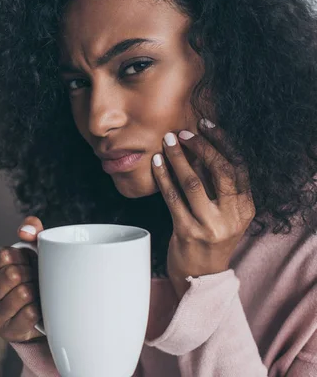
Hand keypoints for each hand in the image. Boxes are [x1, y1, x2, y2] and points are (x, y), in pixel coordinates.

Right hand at [0, 216, 44, 342]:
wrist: (41, 313)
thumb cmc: (32, 276)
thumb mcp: (31, 251)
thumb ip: (30, 230)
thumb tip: (24, 231)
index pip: (2, 255)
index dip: (21, 255)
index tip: (26, 260)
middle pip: (12, 274)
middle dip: (30, 272)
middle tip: (34, 277)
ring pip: (22, 293)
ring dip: (36, 290)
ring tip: (36, 292)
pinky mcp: (8, 333)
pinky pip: (31, 312)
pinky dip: (40, 307)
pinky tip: (38, 307)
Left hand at [152, 118, 255, 298]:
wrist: (200, 278)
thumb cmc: (209, 239)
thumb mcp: (224, 214)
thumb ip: (218, 186)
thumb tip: (201, 147)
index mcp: (246, 208)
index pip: (239, 166)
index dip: (222, 142)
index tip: (206, 124)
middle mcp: (232, 216)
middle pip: (220, 171)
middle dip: (200, 146)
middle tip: (182, 132)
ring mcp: (210, 225)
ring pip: (193, 182)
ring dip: (177, 157)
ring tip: (166, 141)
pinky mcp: (188, 232)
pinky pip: (172, 198)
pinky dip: (163, 177)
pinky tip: (156, 163)